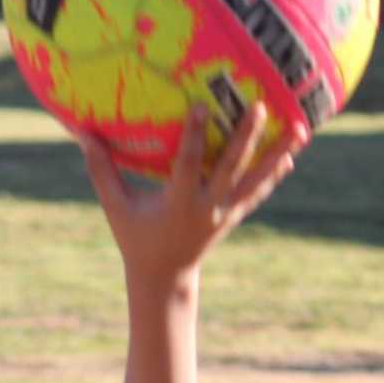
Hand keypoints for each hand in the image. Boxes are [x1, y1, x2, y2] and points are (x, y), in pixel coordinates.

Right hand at [82, 104, 304, 291]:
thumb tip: (82, 134)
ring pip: (256, 180)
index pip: (187, 165)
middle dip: (247, 138)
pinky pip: (258, 192)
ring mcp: (224, 212)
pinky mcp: (234, 216)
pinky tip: (290, 155)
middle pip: (231, 168)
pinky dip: (274, 175)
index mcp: (178, 203)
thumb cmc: (135, 236)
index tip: (202, 106)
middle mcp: (207, 207)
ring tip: (300, 129)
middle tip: (260, 106)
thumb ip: (101, 171)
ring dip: (278, 154)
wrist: (163, 276)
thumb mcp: (115, 207)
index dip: (195, 136)